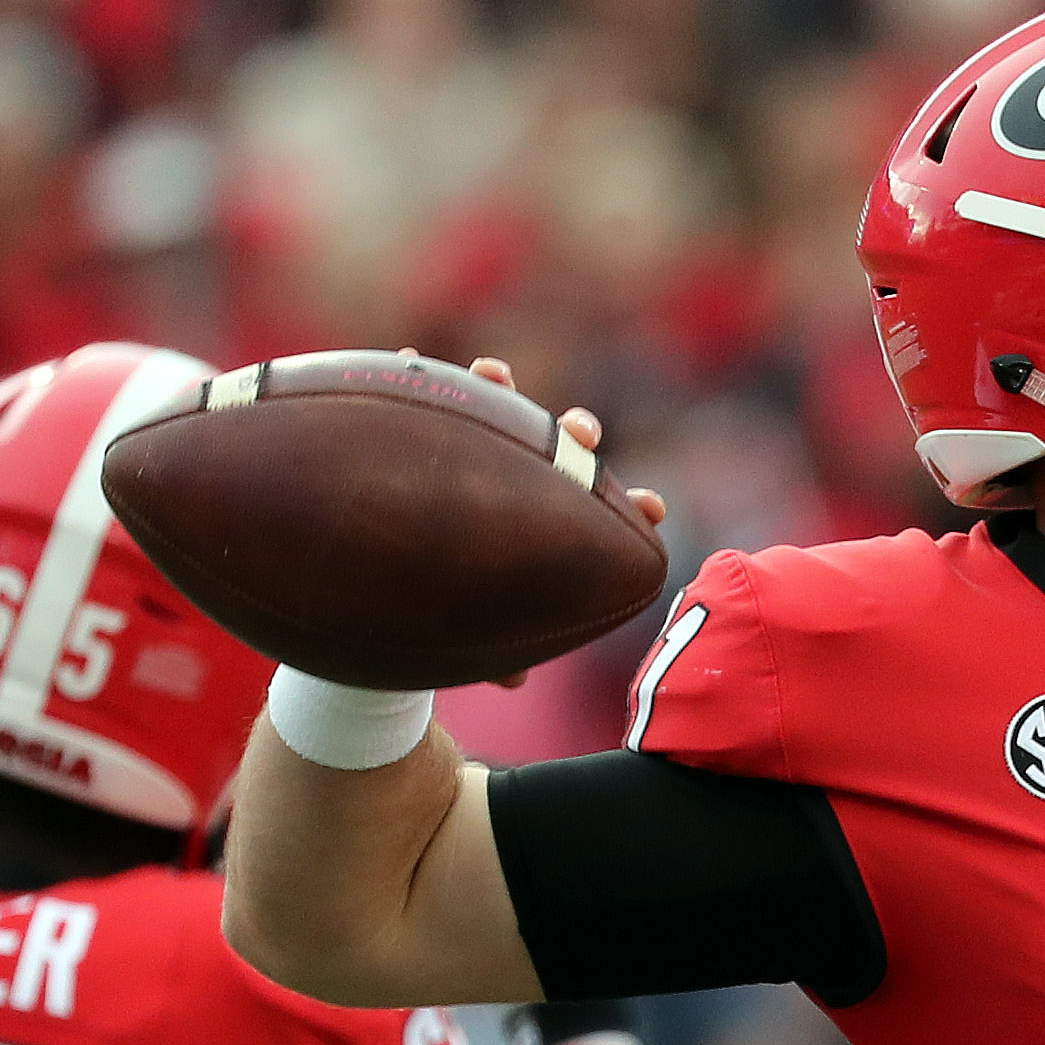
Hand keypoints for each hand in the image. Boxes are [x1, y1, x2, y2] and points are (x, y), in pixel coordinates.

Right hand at [437, 353, 670, 687]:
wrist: (389, 594)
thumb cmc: (445, 617)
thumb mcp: (476, 635)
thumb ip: (496, 654)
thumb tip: (514, 682)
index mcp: (545, 528)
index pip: (598, 513)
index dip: (628, 508)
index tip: (654, 507)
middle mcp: (513, 482)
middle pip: (557, 450)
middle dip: (576, 436)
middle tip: (582, 435)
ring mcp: (470, 451)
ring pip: (494, 412)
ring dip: (498, 388)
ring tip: (493, 375)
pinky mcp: (420, 434)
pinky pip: (417, 397)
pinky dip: (413, 375)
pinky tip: (405, 362)